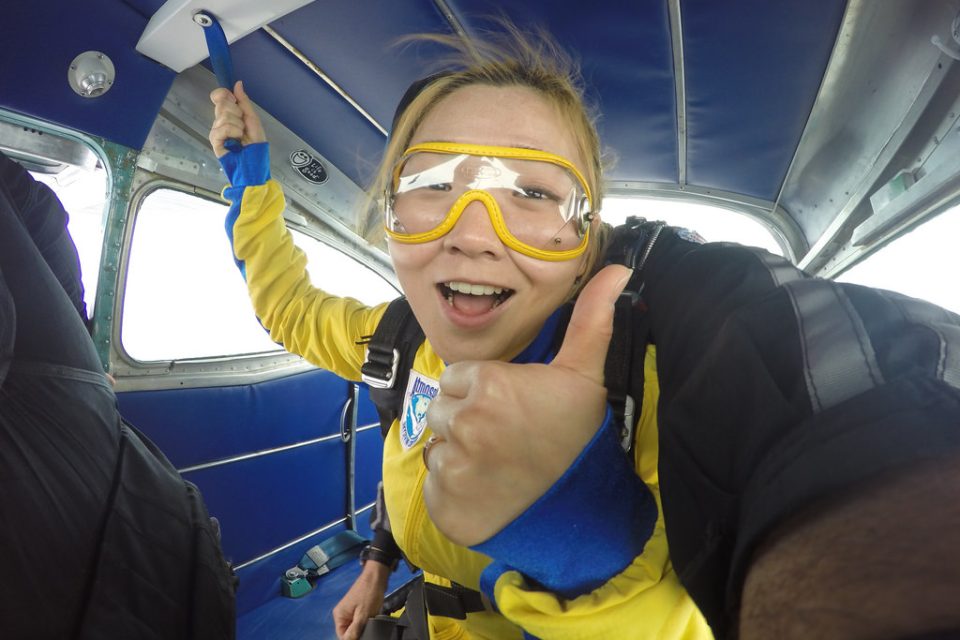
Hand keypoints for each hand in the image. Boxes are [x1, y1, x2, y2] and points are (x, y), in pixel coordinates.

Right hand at [208, 80, 265, 156]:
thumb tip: (238, 83)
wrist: (255, 162)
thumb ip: (244, 101)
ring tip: (241, 136)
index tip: (235, 102)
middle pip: (221, 104)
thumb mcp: (252, 119)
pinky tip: (236, 140)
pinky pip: (221, 128)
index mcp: (229, 113)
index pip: (218, 95)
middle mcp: (220, 120)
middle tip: (243, 125)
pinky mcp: (214, 140)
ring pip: (223, 116)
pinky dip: (232, 132)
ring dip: (238, 126)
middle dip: (237, 113)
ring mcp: (216, 130)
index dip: (226, 95)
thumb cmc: (255, 143)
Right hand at [332, 561, 389, 639]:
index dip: (352, 639)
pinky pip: (360, 620)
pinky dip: (366, 621)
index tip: (363, 634)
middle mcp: (342, 614)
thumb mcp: (363, 614)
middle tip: (368, 626)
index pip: (342, 636)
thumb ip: (354, 630)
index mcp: (339, 615)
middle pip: (348, 632)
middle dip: (359, 632)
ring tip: (370, 620)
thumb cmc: (369, 593)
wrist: (377, 577)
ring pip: (355, 627)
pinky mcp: (357, 609)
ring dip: (364, 626)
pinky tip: (372, 617)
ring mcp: (350, 611)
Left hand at [422, 265, 631, 545]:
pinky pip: (434, 486)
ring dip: (458, 455)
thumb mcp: (585, 375)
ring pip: (436, 448)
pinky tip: (486, 490)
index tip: (509, 409)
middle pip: (442, 411)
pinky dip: (453, 490)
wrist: (580, 511)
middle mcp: (462, 424)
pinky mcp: (443, 505)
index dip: (481, 392)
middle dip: (466, 420)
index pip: (457, 379)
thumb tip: (618, 268)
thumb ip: (591, 319)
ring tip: (496, 463)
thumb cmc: (578, 436)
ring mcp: (450, 468)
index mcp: (486, 385)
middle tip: (504, 437)